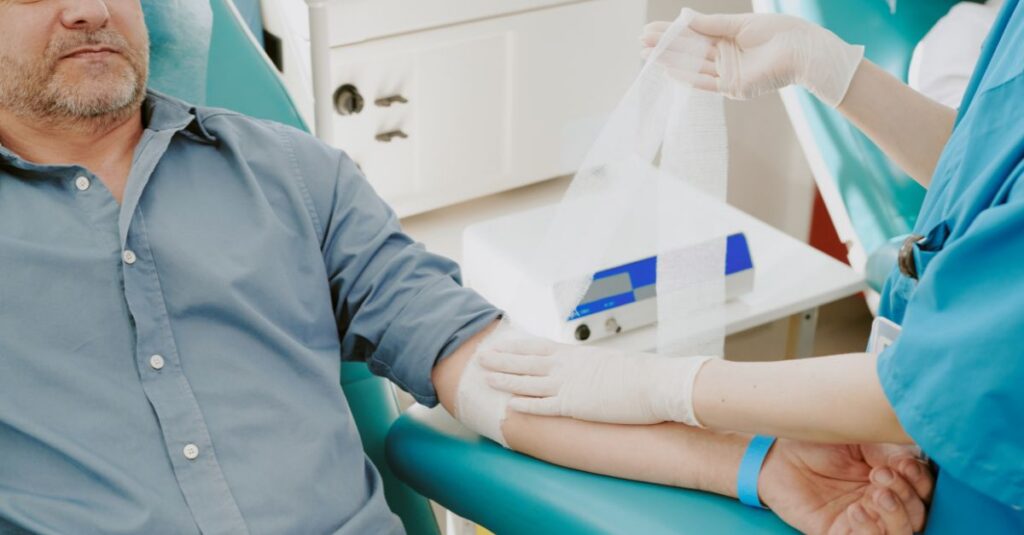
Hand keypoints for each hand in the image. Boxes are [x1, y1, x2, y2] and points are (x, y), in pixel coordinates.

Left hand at [479, 334, 711, 425]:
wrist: (658, 384)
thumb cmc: (643, 375)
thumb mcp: (612, 364)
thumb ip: (594, 367)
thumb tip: (592, 371)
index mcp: (577, 355)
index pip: (539, 347)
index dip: (517, 347)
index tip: (502, 345)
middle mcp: (567, 367)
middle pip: (526, 361)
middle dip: (501, 360)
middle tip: (481, 357)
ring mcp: (568, 385)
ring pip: (527, 382)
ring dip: (504, 379)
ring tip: (485, 377)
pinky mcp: (574, 405)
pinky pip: (542, 406)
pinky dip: (524, 404)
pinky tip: (508, 404)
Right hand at [640, 8, 863, 106]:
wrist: (803, 50)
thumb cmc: (779, 32)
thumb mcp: (740, 24)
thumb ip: (711, 24)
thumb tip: (684, 18)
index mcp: (727, 38)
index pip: (693, 35)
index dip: (671, 32)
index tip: (649, 29)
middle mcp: (725, 57)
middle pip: (689, 51)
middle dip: (665, 46)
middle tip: (641, 41)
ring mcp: (728, 73)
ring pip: (693, 66)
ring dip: (670, 60)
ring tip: (648, 54)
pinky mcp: (733, 88)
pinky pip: (705, 83)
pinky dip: (687, 77)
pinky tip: (669, 69)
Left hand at [761, 441, 934, 533]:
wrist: (776, 452)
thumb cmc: (816, 440)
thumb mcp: (858, 438)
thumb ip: (889, 451)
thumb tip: (916, 465)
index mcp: (892, 477)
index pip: (924, 488)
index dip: (921, 480)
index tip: (904, 464)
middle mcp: (881, 501)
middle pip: (918, 514)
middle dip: (906, 495)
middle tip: (882, 475)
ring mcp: (862, 520)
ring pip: (900, 533)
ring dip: (896, 516)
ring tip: (877, 493)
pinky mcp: (838, 533)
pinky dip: (870, 531)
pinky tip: (857, 511)